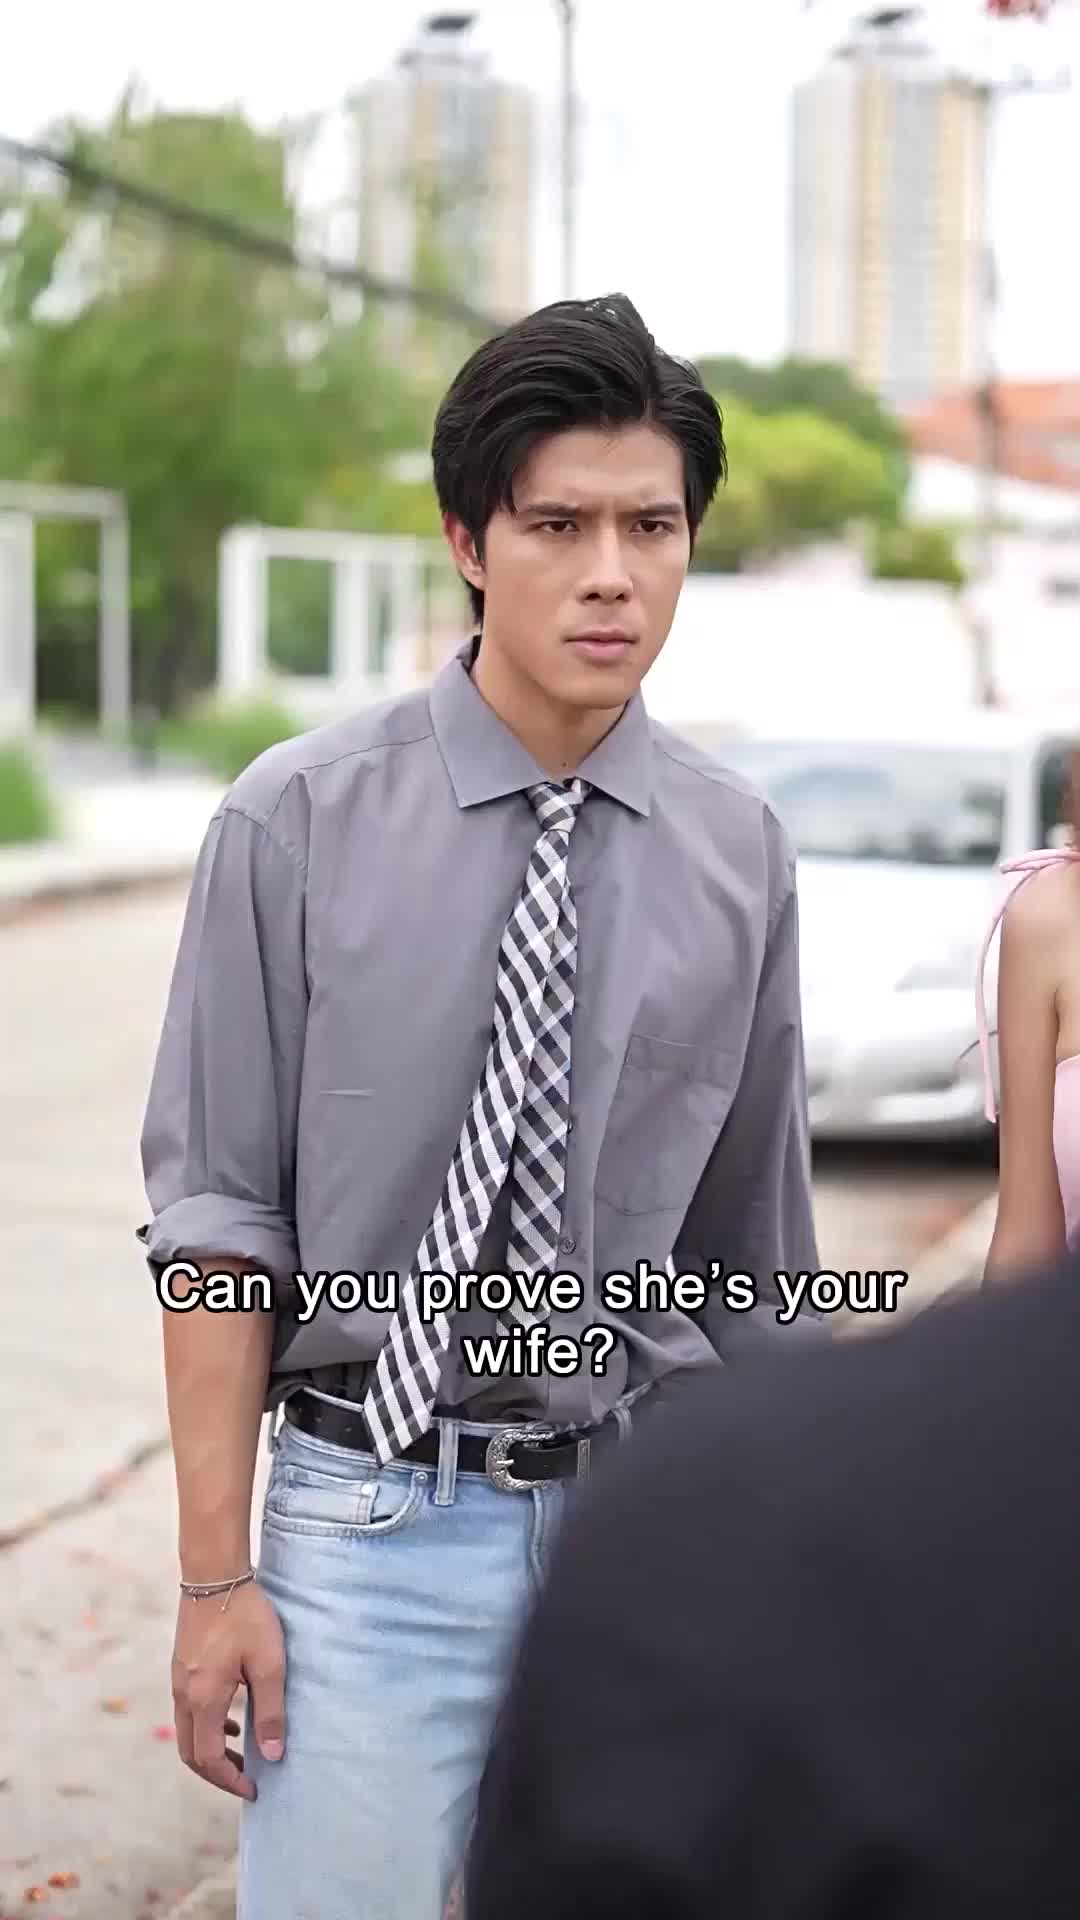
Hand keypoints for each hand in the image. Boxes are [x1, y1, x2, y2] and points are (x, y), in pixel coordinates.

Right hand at [171, 1577, 285, 1800]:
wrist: (214, 1573)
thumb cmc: (246, 1615)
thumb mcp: (268, 1663)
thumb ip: (271, 1711)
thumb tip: (274, 1755)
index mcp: (203, 1700)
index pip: (209, 1759)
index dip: (230, 1780)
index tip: (254, 1789)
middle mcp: (183, 1695)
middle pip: (190, 1753)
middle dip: (217, 1772)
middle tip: (246, 1779)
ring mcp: (179, 1680)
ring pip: (187, 1732)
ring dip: (210, 1750)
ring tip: (243, 1753)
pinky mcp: (182, 1666)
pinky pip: (188, 1711)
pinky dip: (206, 1727)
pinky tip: (231, 1720)